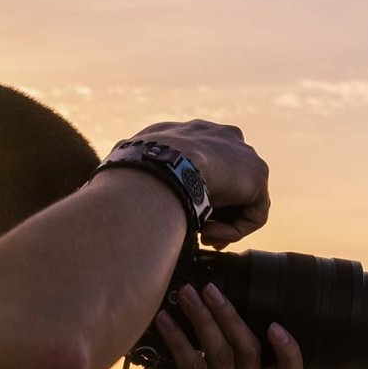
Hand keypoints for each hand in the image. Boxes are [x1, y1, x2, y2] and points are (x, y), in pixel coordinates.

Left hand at [128, 280, 302, 368]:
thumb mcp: (204, 364)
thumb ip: (218, 342)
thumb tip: (210, 295)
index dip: (290, 352)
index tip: (276, 325)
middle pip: (249, 350)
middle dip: (228, 314)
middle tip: (208, 289)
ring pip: (221, 355)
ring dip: (202, 319)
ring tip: (186, 297)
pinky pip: (195, 367)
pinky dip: (179, 338)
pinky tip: (165, 321)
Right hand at [129, 119, 270, 247]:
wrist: (158, 168)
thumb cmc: (135, 170)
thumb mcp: (130, 164)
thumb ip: (138, 171)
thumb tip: (110, 186)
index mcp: (192, 133)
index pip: (203, 163)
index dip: (196, 191)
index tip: (184, 212)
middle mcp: (221, 137)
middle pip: (227, 183)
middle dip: (216, 211)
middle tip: (200, 233)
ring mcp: (243, 155)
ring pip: (241, 202)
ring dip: (222, 224)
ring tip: (201, 236)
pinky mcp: (257, 176)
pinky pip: (255, 214)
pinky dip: (234, 231)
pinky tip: (210, 233)